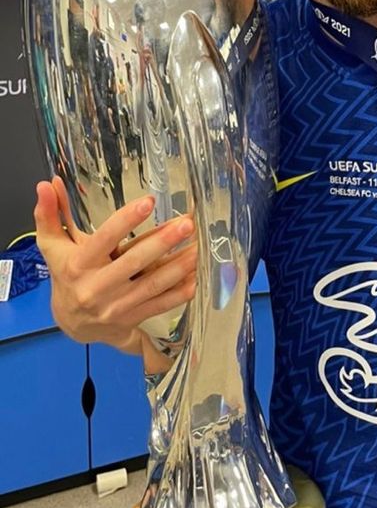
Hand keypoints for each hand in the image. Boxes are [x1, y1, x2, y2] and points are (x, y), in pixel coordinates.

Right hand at [33, 176, 196, 352]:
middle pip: (134, 262)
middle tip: (186, 223)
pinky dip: (179, 292)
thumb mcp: (53, 246)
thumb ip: (49, 214)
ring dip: (178, 266)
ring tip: (198, 247)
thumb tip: (47, 184)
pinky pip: (160, 305)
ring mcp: (116, 305)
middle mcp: (97, 287)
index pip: (103, 240)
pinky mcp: (132, 317)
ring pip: (152, 285)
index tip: (149, 202)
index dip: (126, 221)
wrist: (72, 323)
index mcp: (78, 265)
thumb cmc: (65, 275)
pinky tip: (196, 275)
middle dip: (162, 242)